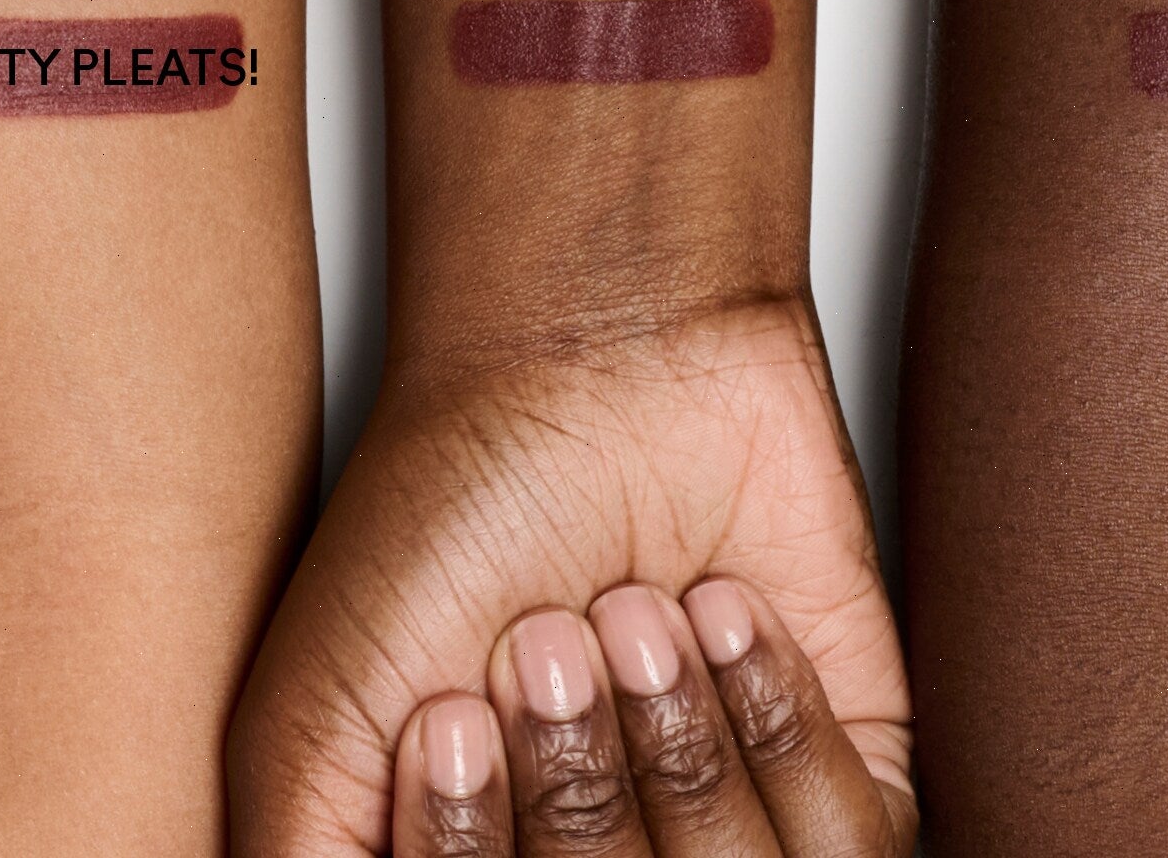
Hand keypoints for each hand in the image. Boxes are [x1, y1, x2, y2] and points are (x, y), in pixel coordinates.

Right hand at [230, 305, 911, 856]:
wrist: (599, 359)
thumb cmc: (446, 510)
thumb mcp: (313, 724)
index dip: (469, 849)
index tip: (444, 721)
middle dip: (569, 786)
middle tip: (540, 638)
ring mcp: (734, 842)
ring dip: (667, 739)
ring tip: (625, 606)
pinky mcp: (853, 785)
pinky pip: (852, 851)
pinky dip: (770, 714)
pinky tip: (718, 607)